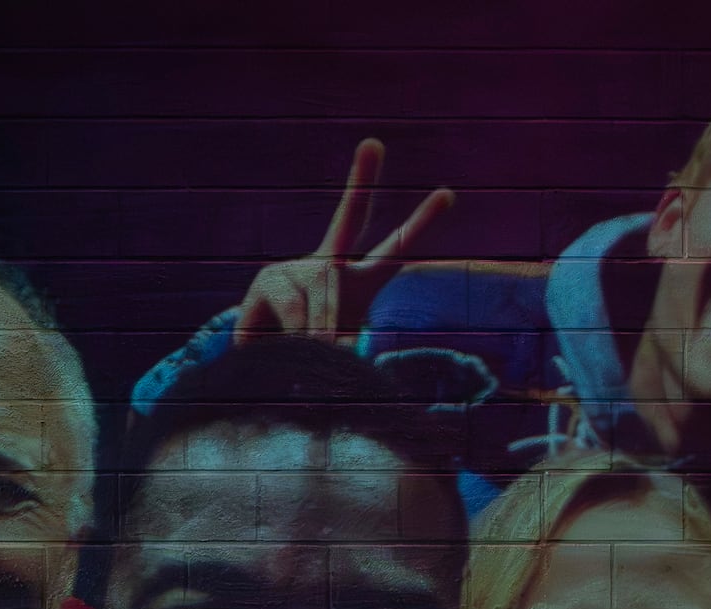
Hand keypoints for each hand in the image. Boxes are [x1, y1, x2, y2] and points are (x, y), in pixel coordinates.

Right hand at [233, 138, 454, 345]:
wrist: (262, 365)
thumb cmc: (310, 358)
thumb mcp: (338, 357)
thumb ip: (345, 348)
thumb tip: (333, 346)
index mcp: (356, 282)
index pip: (393, 252)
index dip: (420, 226)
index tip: (448, 195)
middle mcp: (328, 266)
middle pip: (348, 218)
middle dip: (361, 179)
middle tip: (373, 142)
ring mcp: (296, 270)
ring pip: (322, 291)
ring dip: (323, 328)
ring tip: (320, 353)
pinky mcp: (267, 283)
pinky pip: (291, 309)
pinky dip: (294, 336)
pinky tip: (284, 348)